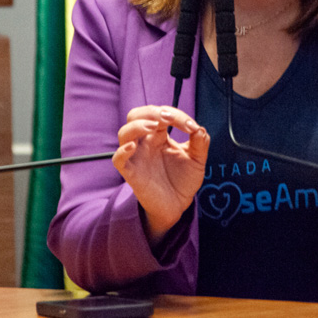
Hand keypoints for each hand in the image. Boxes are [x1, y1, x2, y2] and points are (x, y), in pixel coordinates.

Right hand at [113, 106, 209, 245]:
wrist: (177, 205)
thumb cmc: (183, 179)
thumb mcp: (197, 159)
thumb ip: (200, 142)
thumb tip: (199, 128)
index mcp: (159, 135)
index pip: (161, 114)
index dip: (176, 115)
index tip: (192, 127)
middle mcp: (145, 142)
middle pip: (136, 115)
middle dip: (152, 112)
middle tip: (170, 118)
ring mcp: (136, 156)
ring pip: (124, 132)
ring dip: (138, 125)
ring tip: (154, 126)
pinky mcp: (131, 172)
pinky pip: (118, 159)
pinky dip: (122, 151)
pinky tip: (133, 147)